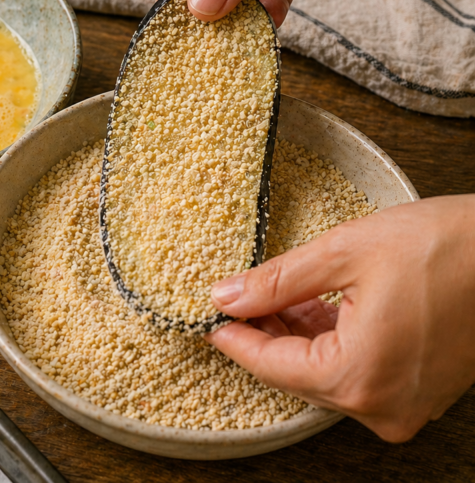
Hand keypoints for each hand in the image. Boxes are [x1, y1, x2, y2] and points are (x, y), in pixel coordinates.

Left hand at [206, 194, 474, 441]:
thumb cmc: (446, 247)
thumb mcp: (344, 252)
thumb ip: (276, 281)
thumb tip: (227, 296)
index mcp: (358, 377)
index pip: (269, 366)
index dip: (232, 338)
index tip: (206, 316)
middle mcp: (381, 406)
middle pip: (295, 375)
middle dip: (263, 334)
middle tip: (236, 297)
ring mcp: (405, 404)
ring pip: (324, 375)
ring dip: (295, 337)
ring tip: (274, 294)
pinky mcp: (420, 392)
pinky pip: (357, 374)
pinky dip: (330, 343)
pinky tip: (312, 307)